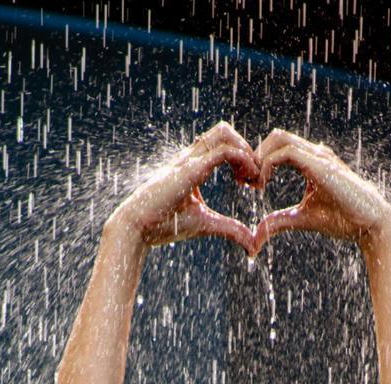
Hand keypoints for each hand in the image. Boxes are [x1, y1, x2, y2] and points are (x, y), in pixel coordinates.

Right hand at [108, 121, 258, 253]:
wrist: (137, 228)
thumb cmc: (165, 226)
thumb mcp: (205, 224)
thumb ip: (230, 229)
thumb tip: (252, 245)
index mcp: (192, 165)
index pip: (221, 143)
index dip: (242, 157)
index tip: (249, 182)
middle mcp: (191, 157)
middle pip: (224, 131)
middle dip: (246, 148)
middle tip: (253, 177)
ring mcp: (189, 160)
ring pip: (224, 133)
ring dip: (245, 151)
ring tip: (250, 178)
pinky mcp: (190, 169)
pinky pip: (223, 152)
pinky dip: (241, 160)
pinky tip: (244, 180)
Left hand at [252, 129, 390, 253]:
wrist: (370, 225)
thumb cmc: (343, 221)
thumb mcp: (302, 218)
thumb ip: (280, 220)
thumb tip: (257, 231)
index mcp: (311, 162)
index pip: (277, 147)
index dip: (258, 161)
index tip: (248, 184)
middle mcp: (314, 154)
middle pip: (275, 137)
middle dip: (254, 155)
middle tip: (245, 181)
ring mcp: (319, 156)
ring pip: (279, 138)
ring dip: (259, 157)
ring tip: (254, 182)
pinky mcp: (320, 165)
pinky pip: (286, 153)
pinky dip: (268, 164)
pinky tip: (263, 183)